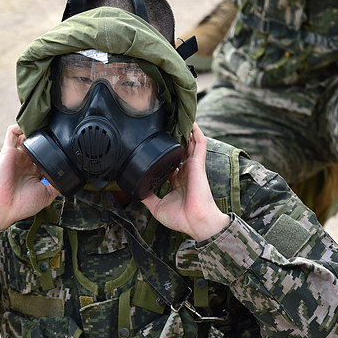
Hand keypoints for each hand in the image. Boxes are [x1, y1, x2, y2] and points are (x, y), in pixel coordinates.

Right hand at [0, 124, 60, 229]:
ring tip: (46, 122)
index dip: (53, 148)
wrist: (4, 208)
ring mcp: (16, 155)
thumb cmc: (22, 205)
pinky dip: (19, 125)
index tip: (64, 142)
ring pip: (25, 134)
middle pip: (36, 142)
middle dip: (45, 134)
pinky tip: (30, 125)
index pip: (45, 154)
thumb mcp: (46, 194)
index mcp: (33, 171)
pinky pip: (11, 132)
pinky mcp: (8, 151)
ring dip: (34, 128)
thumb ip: (56, 184)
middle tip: (57, 127)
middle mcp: (25, 161)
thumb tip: (69, 178)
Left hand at [141, 123, 229, 240]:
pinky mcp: (198, 163)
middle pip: (180, 150)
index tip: (155, 143)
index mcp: (177, 182)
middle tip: (165, 123)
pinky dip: (197, 132)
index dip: (164, 153)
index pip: (170, 163)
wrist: (195, 221)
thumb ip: (148, 197)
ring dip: (185, 131)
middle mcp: (185, 172)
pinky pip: (200, 143)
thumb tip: (137, 190)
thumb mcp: (157, 207)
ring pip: (190, 143)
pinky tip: (191, 122)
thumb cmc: (181, 218)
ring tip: (177, 116)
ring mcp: (192, 166)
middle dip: (174, 138)